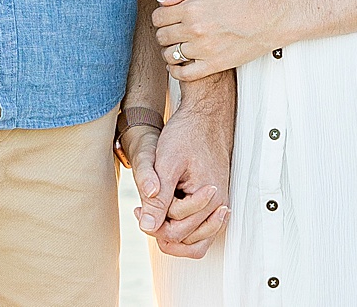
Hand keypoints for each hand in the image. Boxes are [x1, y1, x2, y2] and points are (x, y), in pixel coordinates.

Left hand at [136, 84, 232, 257]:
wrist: (204, 116)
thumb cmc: (187, 134)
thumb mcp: (166, 164)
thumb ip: (158, 198)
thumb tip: (147, 226)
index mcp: (208, 199)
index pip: (175, 233)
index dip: (152, 222)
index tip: (138, 206)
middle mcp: (218, 206)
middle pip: (185, 240)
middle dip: (160, 227)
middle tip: (142, 207)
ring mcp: (218, 205)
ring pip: (194, 239)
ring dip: (171, 229)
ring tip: (153, 209)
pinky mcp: (214, 201)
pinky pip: (199, 227)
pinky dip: (181, 223)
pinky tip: (165, 207)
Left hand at [153, 0, 275, 80]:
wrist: (265, 21)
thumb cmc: (239, 2)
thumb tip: (161, 0)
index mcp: (191, 9)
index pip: (158, 18)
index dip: (160, 17)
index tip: (168, 18)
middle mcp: (194, 30)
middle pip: (161, 37)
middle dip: (164, 33)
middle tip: (174, 32)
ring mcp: (203, 49)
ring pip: (169, 56)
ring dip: (169, 51)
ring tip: (178, 47)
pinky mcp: (213, 65)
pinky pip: (184, 75)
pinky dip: (175, 72)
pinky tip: (178, 65)